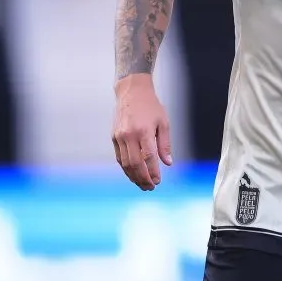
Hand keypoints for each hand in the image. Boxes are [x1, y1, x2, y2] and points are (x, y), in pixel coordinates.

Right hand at [112, 74, 172, 190]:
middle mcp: (129, 135)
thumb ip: (165, 144)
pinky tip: (133, 174)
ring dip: (133, 176)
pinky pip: (120, 157)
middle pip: (135, 163)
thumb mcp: (163, 122)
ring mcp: (119, 137)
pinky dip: (126, 168)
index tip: (158, 181)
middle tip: (150, 187)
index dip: (153, 172)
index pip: (148, 157)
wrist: (132, 92)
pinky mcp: (114, 137)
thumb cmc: (151, 107)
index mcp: (144, 131)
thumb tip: (168, 163)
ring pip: (125, 163)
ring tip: (143, 184)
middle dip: (143, 178)